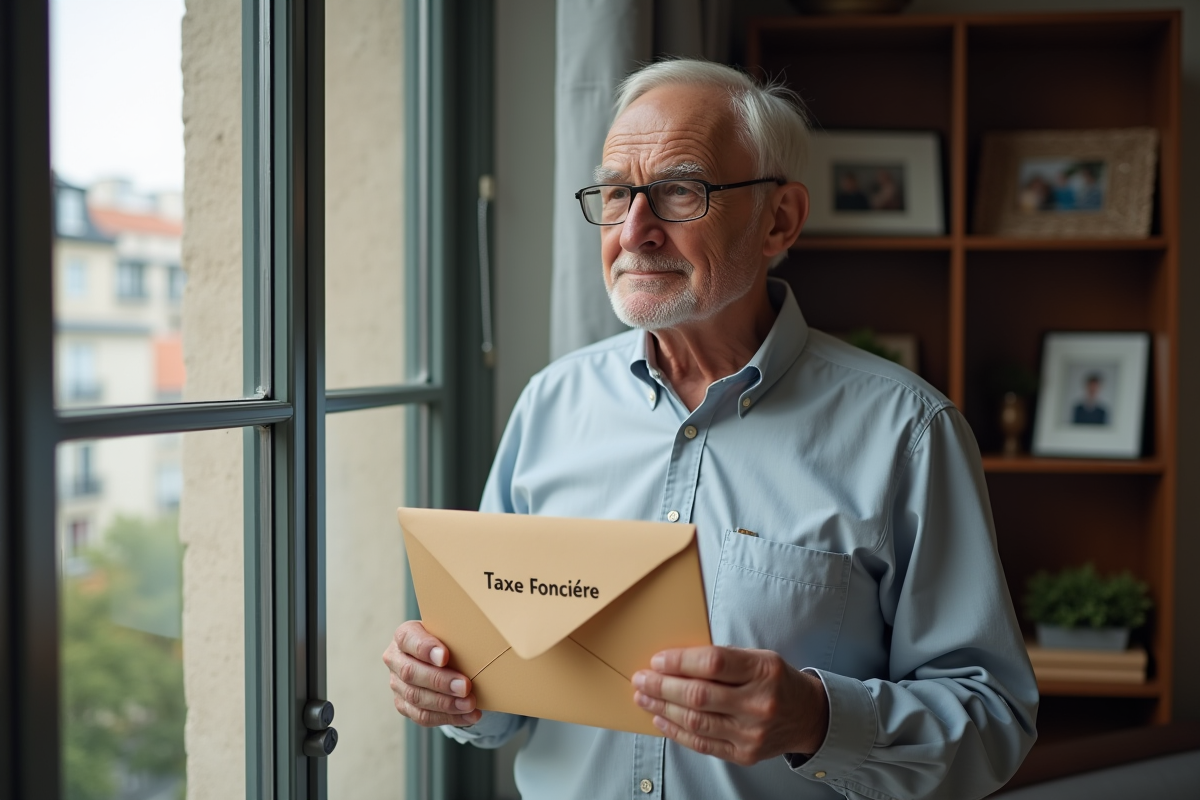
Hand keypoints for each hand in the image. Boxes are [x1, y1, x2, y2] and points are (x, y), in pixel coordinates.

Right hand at [382, 621, 481, 726]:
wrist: (442, 658)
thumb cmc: (448, 641)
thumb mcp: (450, 632)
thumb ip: (456, 636)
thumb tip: (481, 645)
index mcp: (404, 635)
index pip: (408, 639)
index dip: (425, 649)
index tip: (445, 657)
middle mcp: (396, 659)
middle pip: (411, 672)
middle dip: (440, 681)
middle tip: (465, 686)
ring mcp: (397, 684)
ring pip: (416, 697)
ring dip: (446, 703)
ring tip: (470, 704)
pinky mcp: (404, 705)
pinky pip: (423, 716)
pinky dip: (449, 717)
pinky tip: (468, 716)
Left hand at [632, 646, 827, 765]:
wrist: (809, 717)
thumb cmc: (777, 681)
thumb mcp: (759, 658)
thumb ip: (724, 659)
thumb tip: (676, 661)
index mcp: (763, 671)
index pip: (713, 664)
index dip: (680, 662)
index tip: (657, 660)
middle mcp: (759, 703)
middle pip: (699, 695)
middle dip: (662, 687)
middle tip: (640, 679)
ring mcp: (752, 733)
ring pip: (696, 721)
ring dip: (663, 709)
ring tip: (644, 698)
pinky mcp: (745, 754)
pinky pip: (702, 743)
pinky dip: (677, 731)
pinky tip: (661, 719)